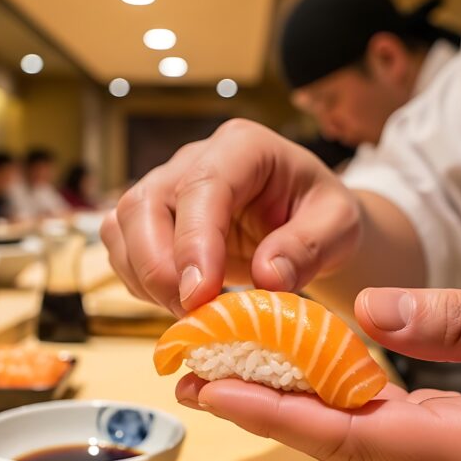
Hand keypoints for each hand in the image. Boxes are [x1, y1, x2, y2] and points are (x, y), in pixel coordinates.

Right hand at [101, 119, 361, 315]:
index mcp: (243, 147)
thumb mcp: (339, 228)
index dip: (194, 242)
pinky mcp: (149, 217)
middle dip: (158, 266)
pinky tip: (177, 301)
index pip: (202, 186)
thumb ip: (309, 248)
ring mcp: (165, 185)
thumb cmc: (323, 217)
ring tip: (190, 312)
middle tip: (192, 313)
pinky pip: (121, 247)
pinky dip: (139, 282)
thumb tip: (267, 276)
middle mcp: (194, 158)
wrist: (308, 223)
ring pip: (122, 224)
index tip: (200, 295)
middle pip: (144, 202)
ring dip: (144, 278)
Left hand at [176, 282, 460, 460]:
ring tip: (232, 369)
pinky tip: (308, 378)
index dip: (277, 409)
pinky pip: (392, 443)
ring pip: (363, 447)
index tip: (211, 386)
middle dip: (268, 408)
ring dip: (298, 408)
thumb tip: (371, 313)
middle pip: (345, 447)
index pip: (356, 434)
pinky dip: (344, 411)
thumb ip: (459, 317)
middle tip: (195, 372)